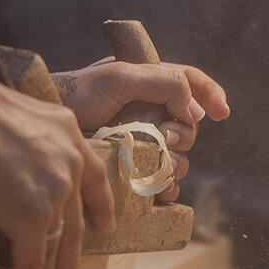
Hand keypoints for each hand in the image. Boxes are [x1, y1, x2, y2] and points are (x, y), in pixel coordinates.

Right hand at [0, 0, 114, 268]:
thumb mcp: (14, 113)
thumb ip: (23, 140)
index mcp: (69, 133)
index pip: (95, 178)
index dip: (100, 208)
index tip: (104, 227)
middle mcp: (71, 164)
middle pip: (77, 222)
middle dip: (71, 256)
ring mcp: (55, 193)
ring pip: (59, 247)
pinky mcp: (31, 218)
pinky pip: (34, 261)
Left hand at [52, 58, 229, 201]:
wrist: (46, 132)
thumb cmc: (75, 95)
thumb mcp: (120, 77)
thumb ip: (164, 83)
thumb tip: (194, 112)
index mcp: (146, 83)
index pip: (189, 82)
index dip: (210, 95)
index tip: (222, 113)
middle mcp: (146, 112)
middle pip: (188, 125)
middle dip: (185, 134)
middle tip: (166, 138)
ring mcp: (138, 142)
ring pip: (177, 156)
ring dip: (176, 162)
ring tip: (159, 163)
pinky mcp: (129, 170)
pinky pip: (160, 183)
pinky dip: (166, 188)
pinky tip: (161, 191)